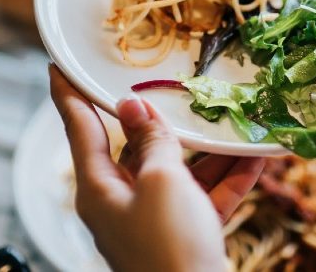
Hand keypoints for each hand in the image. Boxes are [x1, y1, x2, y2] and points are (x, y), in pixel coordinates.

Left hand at [49, 65, 264, 271]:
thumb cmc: (169, 246)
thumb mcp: (162, 181)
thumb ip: (153, 141)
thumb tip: (133, 108)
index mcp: (98, 189)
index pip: (79, 129)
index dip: (68, 95)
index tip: (58, 68)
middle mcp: (120, 203)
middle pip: (135, 148)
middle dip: (161, 121)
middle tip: (170, 85)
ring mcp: (153, 221)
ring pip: (177, 172)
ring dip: (208, 149)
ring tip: (233, 118)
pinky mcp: (184, 235)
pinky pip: (204, 197)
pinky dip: (228, 177)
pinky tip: (256, 155)